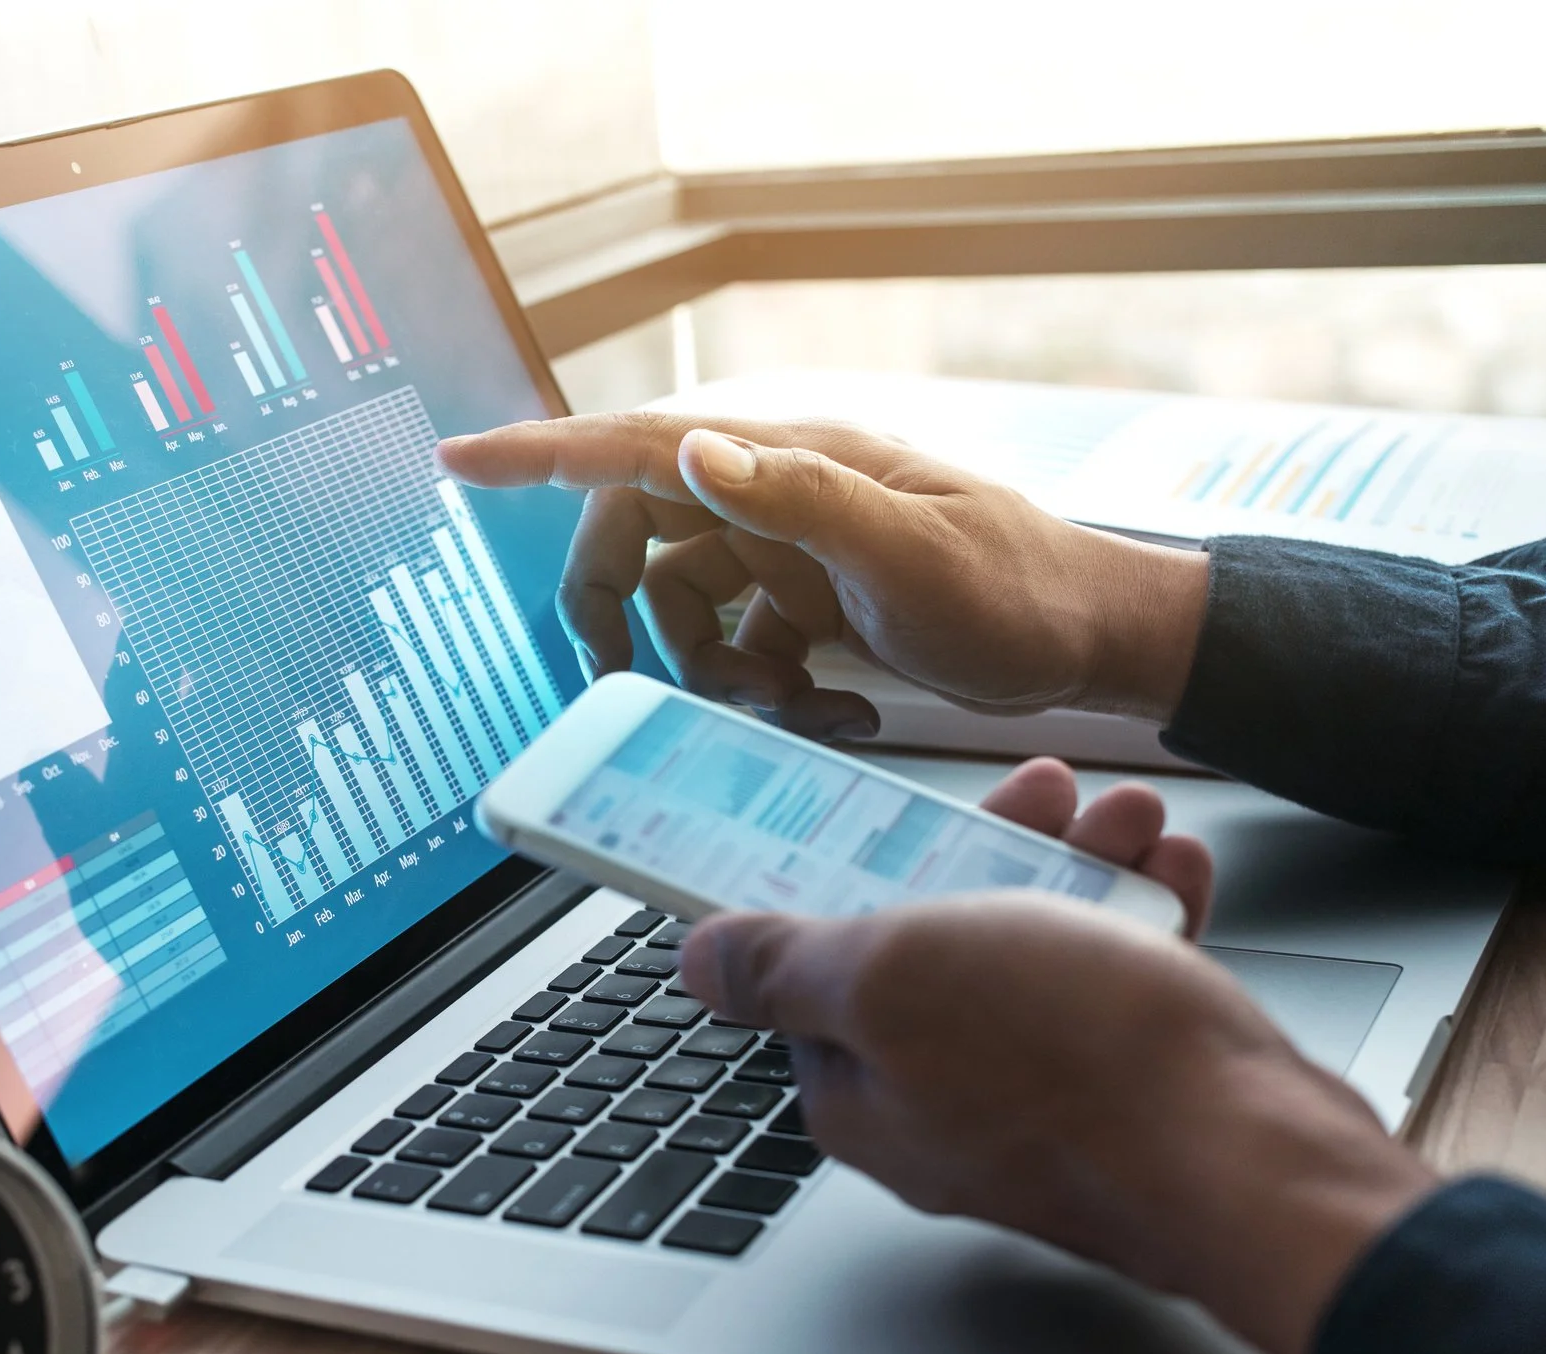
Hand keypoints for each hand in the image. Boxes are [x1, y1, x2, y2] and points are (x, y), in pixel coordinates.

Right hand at [436, 413, 1210, 737]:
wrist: (1091, 642)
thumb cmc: (1019, 588)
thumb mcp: (912, 551)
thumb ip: (803, 501)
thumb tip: (696, 452)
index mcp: (788, 464)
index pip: (637, 446)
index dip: (538, 455)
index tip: (455, 460)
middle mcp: (776, 498)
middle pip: (636, 542)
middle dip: (622, 617)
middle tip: (630, 684)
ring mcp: (791, 553)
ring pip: (682, 609)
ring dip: (710, 673)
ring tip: (789, 707)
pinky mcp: (811, 605)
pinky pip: (739, 650)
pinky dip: (764, 694)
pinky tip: (831, 714)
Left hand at [679, 770, 1435, 1353]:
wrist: (1255, 1160)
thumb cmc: (1080, 1071)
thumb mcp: (891, 976)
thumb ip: (787, 966)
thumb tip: (700, 963)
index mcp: (861, 1089)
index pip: (824, 972)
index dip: (863, 874)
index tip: (905, 814)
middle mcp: (944, 1109)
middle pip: (943, 951)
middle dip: (998, 851)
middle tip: (1048, 795)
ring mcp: (1044, 1109)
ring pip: (1043, 959)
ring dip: (1084, 870)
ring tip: (1131, 822)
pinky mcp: (1133, 1104)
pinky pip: (1121, 995)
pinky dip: (1145, 923)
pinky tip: (1174, 879)